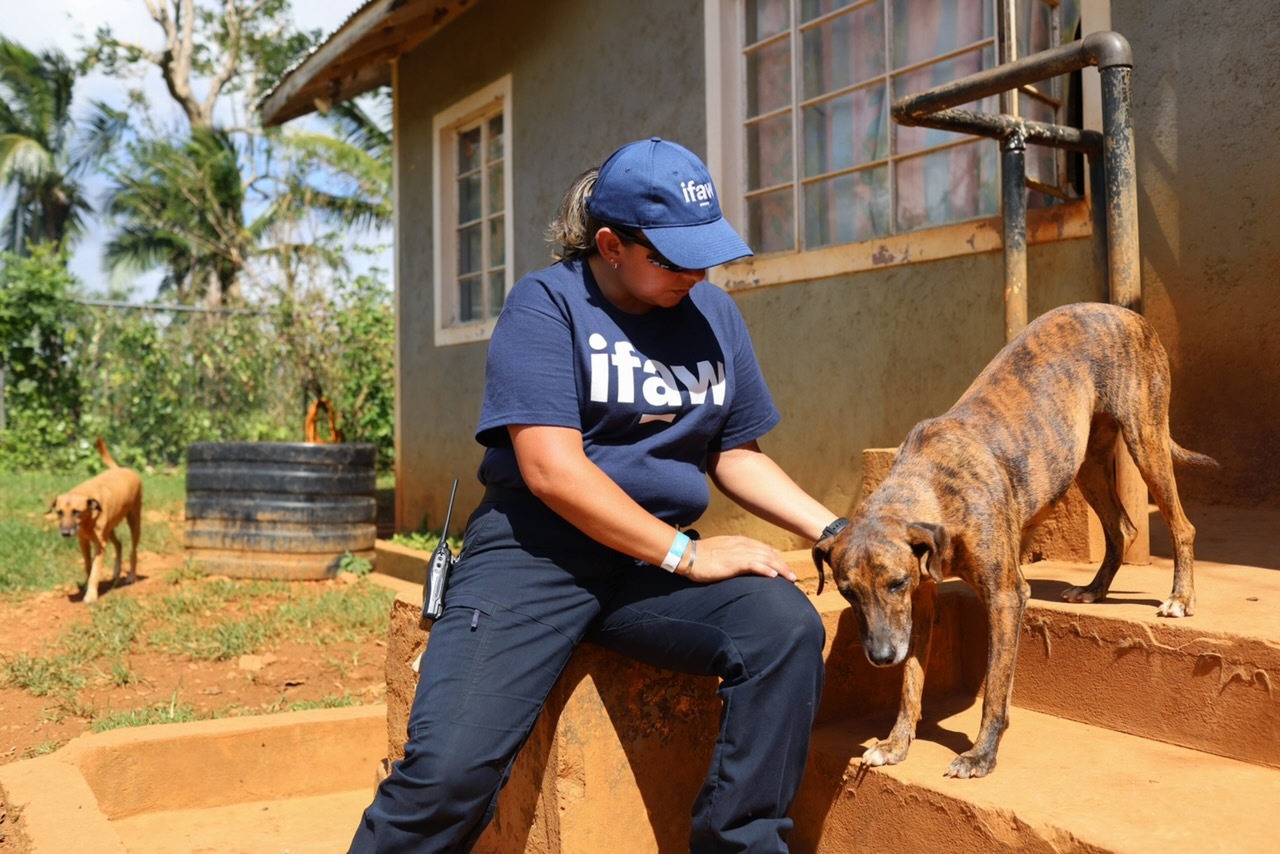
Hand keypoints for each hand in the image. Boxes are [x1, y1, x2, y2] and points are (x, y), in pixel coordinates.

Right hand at [680, 535, 795, 583]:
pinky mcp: (734, 562)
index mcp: (740, 541)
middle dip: (783, 565)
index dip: (776, 559)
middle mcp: (742, 545)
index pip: (764, 549)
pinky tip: (774, 576)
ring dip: (780, 569)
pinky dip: (766, 569)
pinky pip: (754, 565)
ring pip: (766, 559)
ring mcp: (739, 552)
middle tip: (793, 576)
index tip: (784, 569)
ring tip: (790, 578)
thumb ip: (735, 553)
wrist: (688, 555)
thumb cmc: (702, 555)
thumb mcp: (722, 550)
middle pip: (769, 554)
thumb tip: (745, 563)